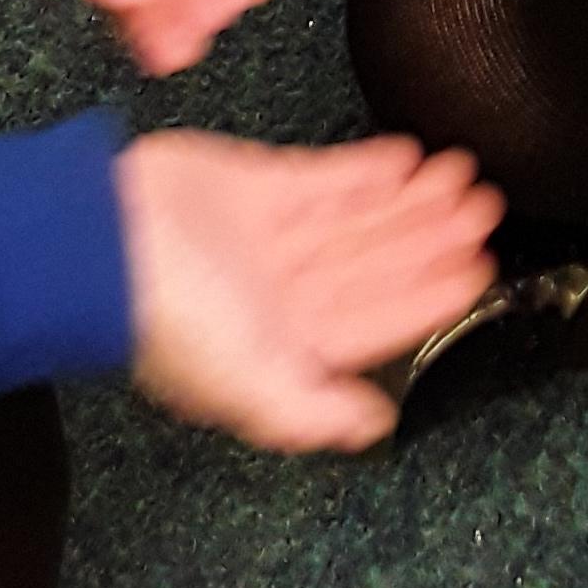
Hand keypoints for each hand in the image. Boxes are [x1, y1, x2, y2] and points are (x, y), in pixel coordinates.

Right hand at [118, 131, 502, 450]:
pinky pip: (326, 178)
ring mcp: (271, 236)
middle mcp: (285, 292)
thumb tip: (375, 428)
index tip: (481, 269)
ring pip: (360, 219)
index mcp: (286, 344)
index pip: (377, 320)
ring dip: (412, 200)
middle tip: (488, 206)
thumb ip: (311, 410)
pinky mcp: (254, 185)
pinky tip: (410, 158)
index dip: (430, 296)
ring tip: (464, 175)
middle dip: (432, 238)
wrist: (99, 241)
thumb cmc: (167, 323)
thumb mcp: (244, 386)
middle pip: (376, 263)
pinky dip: (368, 169)